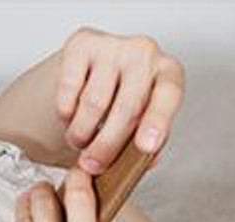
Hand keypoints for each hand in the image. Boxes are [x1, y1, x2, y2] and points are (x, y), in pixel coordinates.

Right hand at [55, 27, 184, 174]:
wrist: (96, 72)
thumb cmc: (127, 100)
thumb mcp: (145, 122)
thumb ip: (150, 141)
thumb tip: (146, 160)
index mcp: (168, 73)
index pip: (168, 95)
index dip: (157, 122)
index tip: (146, 147)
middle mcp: (144, 53)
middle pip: (126, 108)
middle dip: (106, 145)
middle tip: (93, 165)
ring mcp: (113, 45)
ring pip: (93, 103)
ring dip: (82, 133)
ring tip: (81, 142)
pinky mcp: (82, 43)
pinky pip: (69, 89)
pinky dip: (66, 113)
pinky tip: (71, 117)